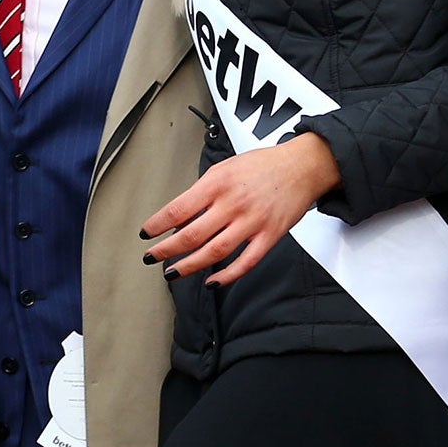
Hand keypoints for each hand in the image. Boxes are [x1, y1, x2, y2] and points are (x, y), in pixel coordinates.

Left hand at [141, 133, 340, 287]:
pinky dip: (228, 276)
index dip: (157, 224)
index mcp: (216, 184)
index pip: (177, 209)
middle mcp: (232, 204)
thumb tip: (180, 215)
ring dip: (190, 265)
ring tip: (173, 272)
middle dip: (166, 250)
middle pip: (192, 234)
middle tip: (151, 257)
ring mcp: (252, 223)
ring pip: (215, 252)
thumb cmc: (261, 165)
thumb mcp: (223, 169)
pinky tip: (213, 281)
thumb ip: (202, 191)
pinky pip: (246, 262)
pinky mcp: (270, 237)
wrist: (301, 167)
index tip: (145, 234)